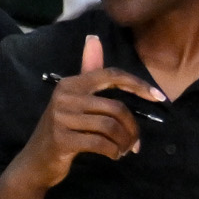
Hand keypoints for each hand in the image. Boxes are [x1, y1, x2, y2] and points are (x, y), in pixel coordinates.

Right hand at [8, 34, 160, 192]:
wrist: (38, 159)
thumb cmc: (64, 128)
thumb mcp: (76, 100)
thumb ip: (89, 72)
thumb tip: (94, 38)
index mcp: (72, 83)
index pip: (111, 75)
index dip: (138, 84)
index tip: (160, 98)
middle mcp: (65, 96)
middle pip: (116, 107)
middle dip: (133, 128)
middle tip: (135, 143)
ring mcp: (62, 117)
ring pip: (111, 126)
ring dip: (125, 142)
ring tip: (124, 149)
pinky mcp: (62, 139)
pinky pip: (101, 144)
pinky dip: (113, 152)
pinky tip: (114, 155)